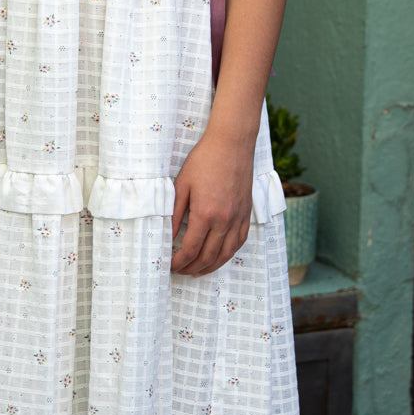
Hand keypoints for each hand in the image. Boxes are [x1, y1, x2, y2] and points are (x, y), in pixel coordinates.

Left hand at [169, 131, 253, 276]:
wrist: (232, 143)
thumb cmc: (204, 160)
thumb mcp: (182, 185)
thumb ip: (174, 213)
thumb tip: (167, 236)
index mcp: (206, 213)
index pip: (190, 249)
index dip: (178, 261)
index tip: (168, 265)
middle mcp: (225, 220)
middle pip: (208, 256)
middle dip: (191, 268)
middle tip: (179, 271)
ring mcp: (238, 218)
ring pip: (225, 253)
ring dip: (210, 267)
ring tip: (196, 271)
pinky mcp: (246, 213)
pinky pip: (239, 242)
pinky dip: (228, 254)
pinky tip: (218, 257)